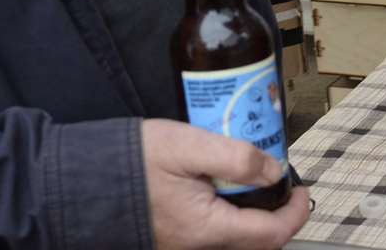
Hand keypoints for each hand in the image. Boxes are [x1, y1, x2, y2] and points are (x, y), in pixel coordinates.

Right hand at [142, 119, 311, 249]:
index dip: (295, 212)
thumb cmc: (131, 163)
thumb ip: (236, 158)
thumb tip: (273, 170)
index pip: (272, 234)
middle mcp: (198, 246)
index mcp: (207, 229)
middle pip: (258, 243)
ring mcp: (185, 246)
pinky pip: (213, 235)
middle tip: (280, 184)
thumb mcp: (188, 146)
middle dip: (277, 216)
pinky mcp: (174, 240)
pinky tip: (222, 190)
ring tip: (251, 181)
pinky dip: (229, 217)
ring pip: (235, 240)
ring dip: (252, 216)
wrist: (84, 180)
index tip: (301, 189)